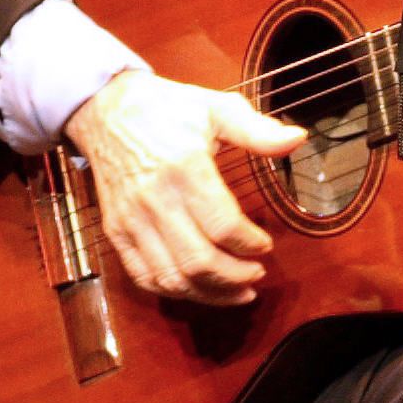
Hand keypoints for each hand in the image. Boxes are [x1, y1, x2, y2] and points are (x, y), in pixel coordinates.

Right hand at [64, 68, 304, 305]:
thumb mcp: (215, 108)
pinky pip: (144, 277)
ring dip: (210, 293)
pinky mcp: (116, 231)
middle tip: (257, 273)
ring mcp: (131, 220)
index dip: (250, 244)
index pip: (223, 226)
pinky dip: (175, 291)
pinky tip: (200, 289)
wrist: (104, 110)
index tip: (265, 244)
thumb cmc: (164, 109)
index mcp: (184, 168)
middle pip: (199, 261)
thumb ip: (258, 130)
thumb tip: (298, 139)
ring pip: (173, 277)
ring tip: (238, 291)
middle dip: (236, 276)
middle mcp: (155, 199)